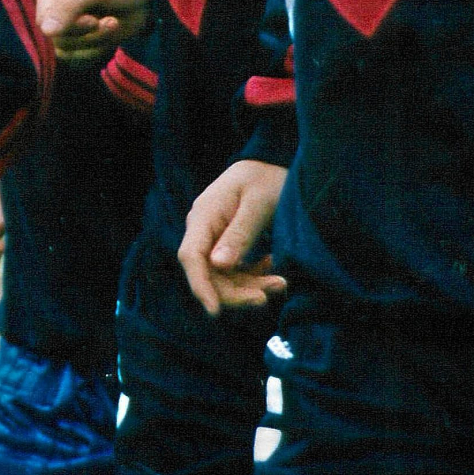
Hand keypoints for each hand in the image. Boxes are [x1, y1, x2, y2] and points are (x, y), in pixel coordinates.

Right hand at [36, 0, 150, 66]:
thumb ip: (69, 6)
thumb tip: (46, 31)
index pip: (44, 21)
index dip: (70, 26)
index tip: (94, 19)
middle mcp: (53, 7)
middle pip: (57, 40)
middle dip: (88, 35)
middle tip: (111, 21)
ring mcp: (65, 26)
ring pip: (66, 52)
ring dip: (95, 43)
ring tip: (113, 24)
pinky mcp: (78, 41)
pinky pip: (76, 61)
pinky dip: (96, 53)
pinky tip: (109, 37)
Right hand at [181, 159, 285, 313]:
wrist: (271, 162)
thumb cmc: (266, 178)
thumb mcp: (259, 203)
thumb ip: (240, 234)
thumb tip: (218, 265)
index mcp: (204, 216)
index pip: (191, 257)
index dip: (200, 286)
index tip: (215, 312)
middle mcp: (203, 230)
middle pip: (208, 274)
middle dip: (237, 291)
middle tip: (271, 293)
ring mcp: (213, 238)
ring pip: (223, 277)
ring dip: (250, 286)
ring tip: (282, 282)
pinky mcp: (226, 244)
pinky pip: (234, 271)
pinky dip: (253, 276)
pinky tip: (273, 267)